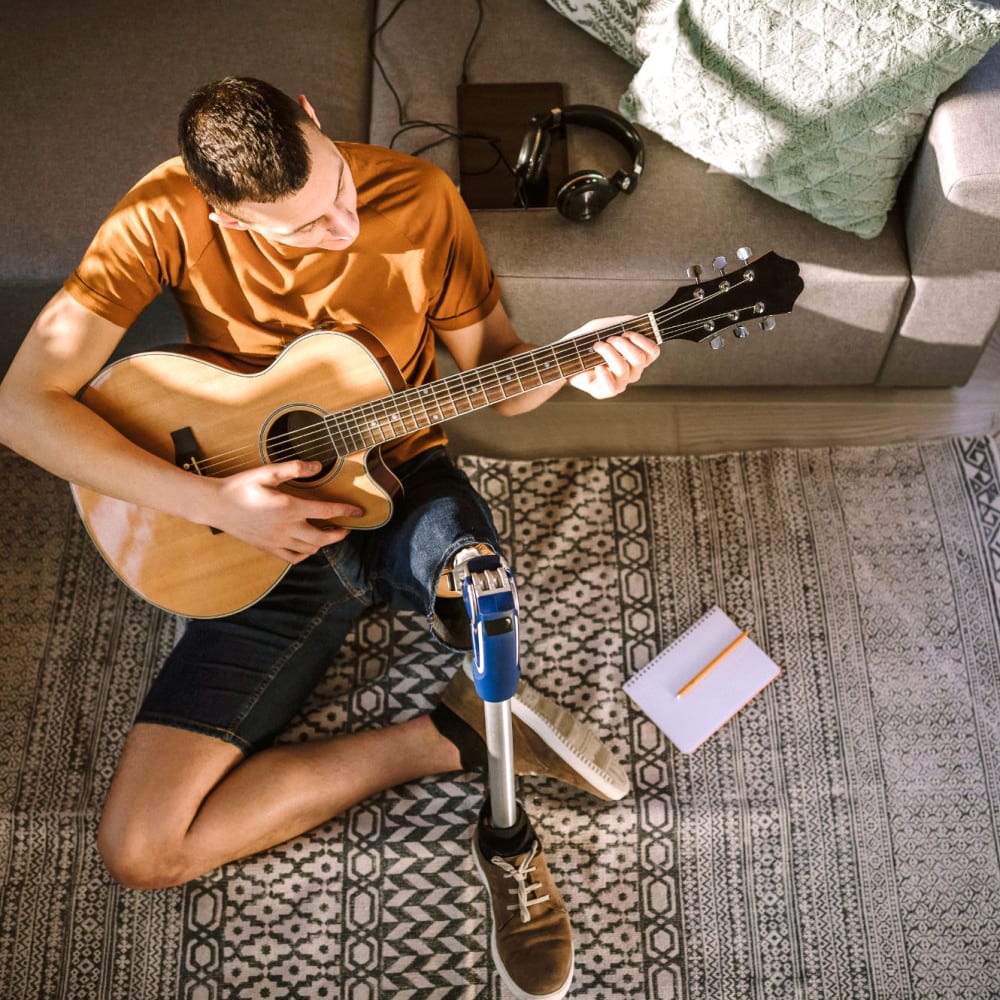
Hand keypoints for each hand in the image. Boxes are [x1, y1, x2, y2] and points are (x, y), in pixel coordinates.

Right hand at [200, 460, 363, 562]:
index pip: (325, 511)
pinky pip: (293, 558)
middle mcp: (285, 528)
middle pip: (322, 537)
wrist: (214, 505)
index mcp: (288, 507)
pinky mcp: (267, 548)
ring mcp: (276, 541)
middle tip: (346, 528)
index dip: (345, 511)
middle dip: (339, 534)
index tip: (359, 512)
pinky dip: (305, 554)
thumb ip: (294, 468)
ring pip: (309, 549)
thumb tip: (318, 466)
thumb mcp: (266, 472)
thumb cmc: (239, 486)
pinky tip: (307, 545)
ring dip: (323, 543)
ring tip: (329, 534)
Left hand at [562, 316, 659, 398]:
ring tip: (597, 346)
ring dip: (609, 353)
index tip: (627, 332)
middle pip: (640, 359)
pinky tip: (596, 367)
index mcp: (635, 356)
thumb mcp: (603, 326)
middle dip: (623, 344)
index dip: (643, 340)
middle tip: (609, 339)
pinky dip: (604, 374)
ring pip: (624, 369)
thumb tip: (638, 320)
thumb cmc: (585, 342)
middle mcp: (631, 371)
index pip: (653, 352)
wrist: (563, 356)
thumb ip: (622, 322)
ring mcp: (619, 383)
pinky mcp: (605, 392)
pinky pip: (613, 386)